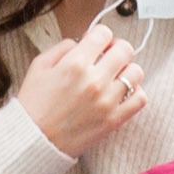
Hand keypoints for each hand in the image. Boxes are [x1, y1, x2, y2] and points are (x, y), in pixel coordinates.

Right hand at [7, 13, 148, 158]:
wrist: (34, 140)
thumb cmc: (34, 104)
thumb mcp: (39, 66)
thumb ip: (63, 47)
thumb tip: (83, 41)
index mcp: (75, 64)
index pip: (104, 33)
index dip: (99, 35)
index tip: (95, 43)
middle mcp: (94, 80)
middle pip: (125, 49)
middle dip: (116, 48)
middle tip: (108, 56)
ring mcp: (107, 101)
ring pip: (136, 72)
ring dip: (127, 70)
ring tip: (115, 76)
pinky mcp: (114, 120)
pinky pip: (140, 98)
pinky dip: (135, 92)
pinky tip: (121, 93)